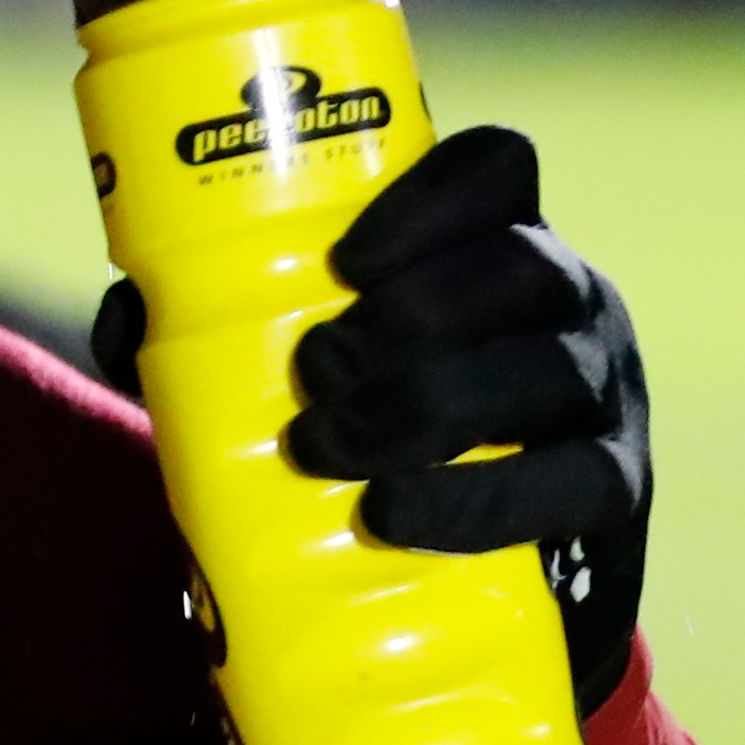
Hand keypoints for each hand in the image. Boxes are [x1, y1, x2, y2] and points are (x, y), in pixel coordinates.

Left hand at [88, 127, 651, 712]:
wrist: (469, 576)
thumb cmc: (375, 434)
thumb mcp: (304, 370)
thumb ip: (213, 333)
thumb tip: (128, 313)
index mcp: (491, 241)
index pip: (497, 167)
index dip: (430, 197)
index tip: (347, 259)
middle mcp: (566, 297)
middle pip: (518, 266)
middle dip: (407, 317)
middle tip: (314, 371)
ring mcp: (603, 388)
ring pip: (542, 368)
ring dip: (423, 404)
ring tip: (326, 449)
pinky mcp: (616, 485)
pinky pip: (570, 480)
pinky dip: (471, 499)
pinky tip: (391, 514)